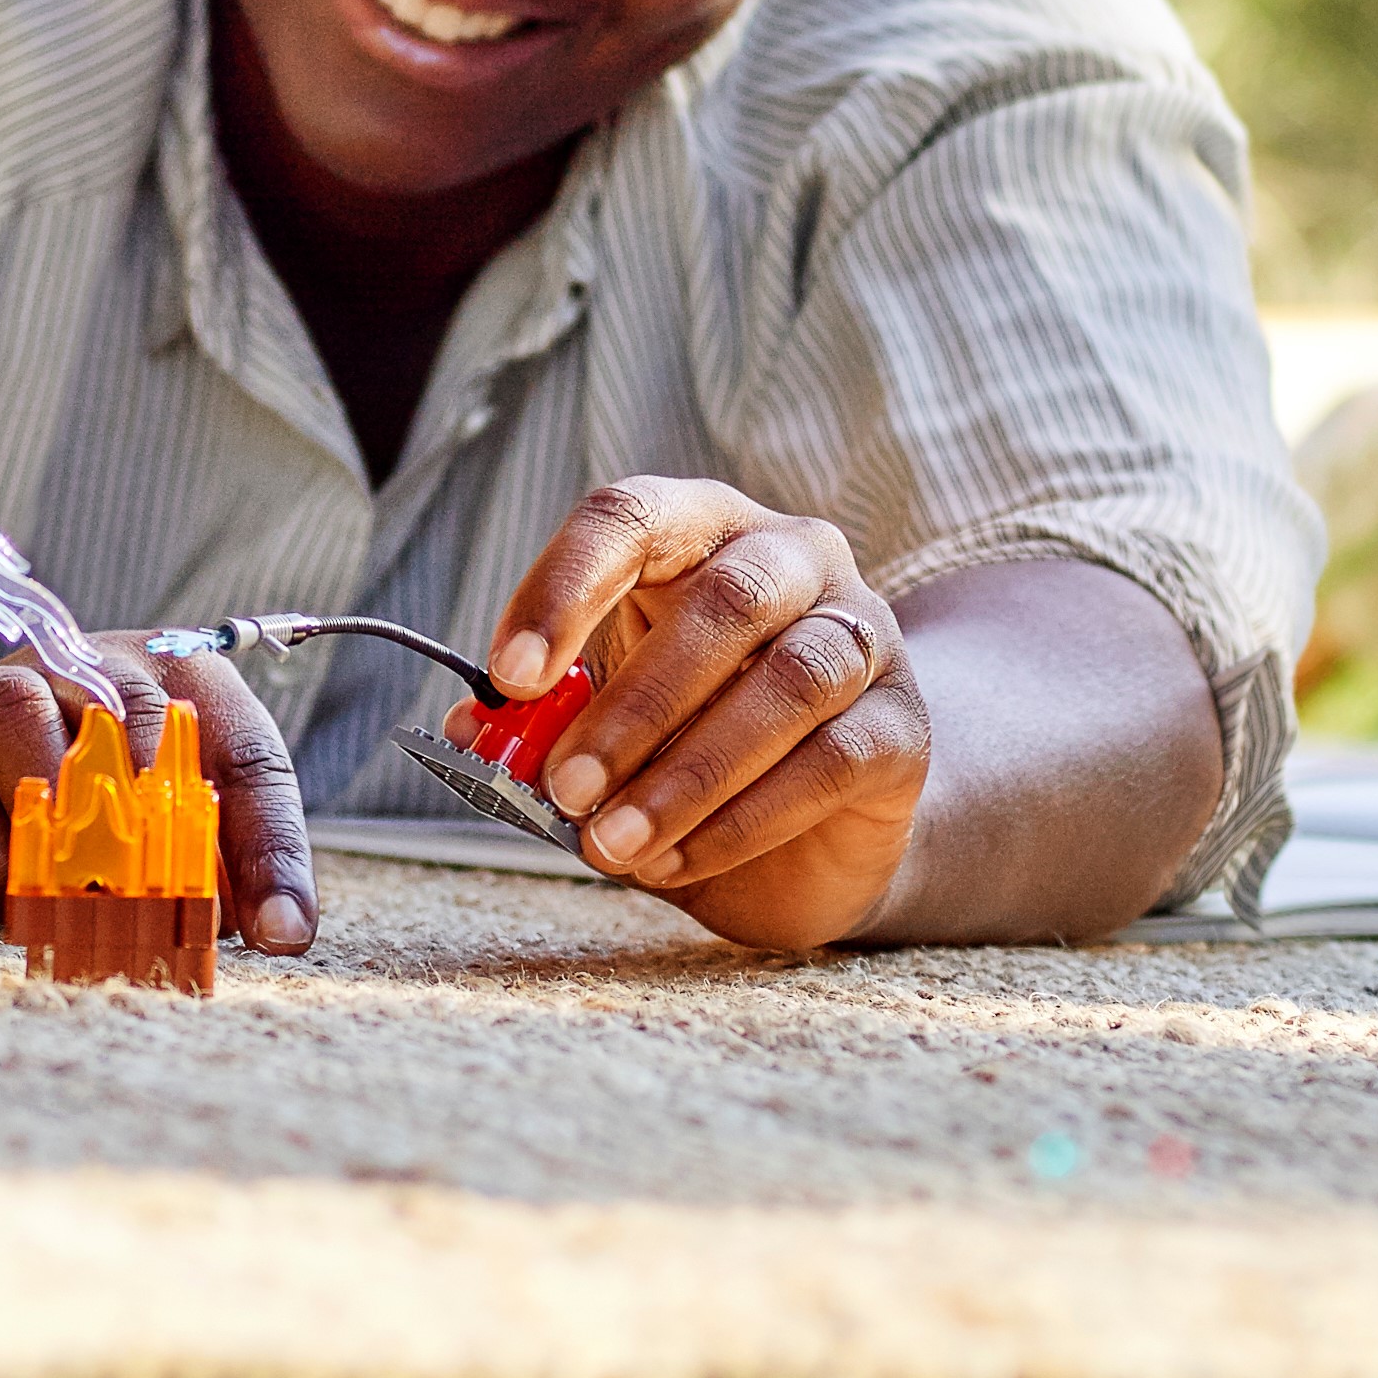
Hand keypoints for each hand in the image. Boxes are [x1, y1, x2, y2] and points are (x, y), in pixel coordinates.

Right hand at [0, 627, 316, 953]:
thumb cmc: (82, 807)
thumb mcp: (166, 834)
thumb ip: (224, 870)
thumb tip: (279, 934)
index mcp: (175, 680)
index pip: (246, 751)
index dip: (268, 847)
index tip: (280, 935)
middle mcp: (87, 667)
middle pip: (132, 712)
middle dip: (161, 826)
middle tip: (175, 918)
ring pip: (19, 716)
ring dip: (57, 819)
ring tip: (84, 902)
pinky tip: (15, 902)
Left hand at [492, 478, 929, 949]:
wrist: (823, 824)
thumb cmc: (692, 741)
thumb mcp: (606, 723)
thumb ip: (546, 720)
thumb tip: (474, 731)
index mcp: (698, 530)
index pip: (630, 517)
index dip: (564, 588)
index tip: (510, 678)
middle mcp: (792, 559)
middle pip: (724, 603)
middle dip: (632, 705)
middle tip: (564, 789)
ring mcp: (863, 635)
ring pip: (787, 682)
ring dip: (688, 772)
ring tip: (614, 844)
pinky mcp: (904, 725)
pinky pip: (833, 759)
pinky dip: (745, 817)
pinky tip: (679, 860)